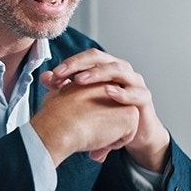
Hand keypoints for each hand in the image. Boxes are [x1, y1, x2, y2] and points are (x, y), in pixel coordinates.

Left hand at [38, 49, 170, 171]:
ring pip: (118, 70)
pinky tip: (108, 93)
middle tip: (61, 73)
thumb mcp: (86, 102)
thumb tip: (45, 78)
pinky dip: (122, 93)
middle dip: (79, 64)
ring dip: (98, 73)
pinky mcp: (144, 98)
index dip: (70, 63)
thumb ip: (66, 89)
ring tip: (79, 81)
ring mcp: (135, 82)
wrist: (135, 133)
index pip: (87, 57)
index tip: (52, 75)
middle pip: (100, 58)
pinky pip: (135, 93)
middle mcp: (121, 70)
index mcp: (106, 67)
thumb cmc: (109, 114)